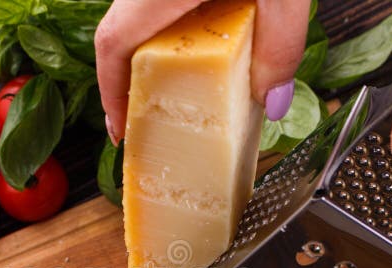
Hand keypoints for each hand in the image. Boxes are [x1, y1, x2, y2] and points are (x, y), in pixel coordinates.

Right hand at [94, 0, 309, 143]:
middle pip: (121, 33)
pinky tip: (204, 34)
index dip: (111, 93)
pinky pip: (160, 0)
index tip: (119, 130)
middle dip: (129, 79)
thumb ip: (281, 44)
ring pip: (139, 14)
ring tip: (175, 83)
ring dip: (151, 51)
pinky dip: (170, 25)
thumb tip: (270, 99)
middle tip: (145, 115)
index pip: (113, 44)